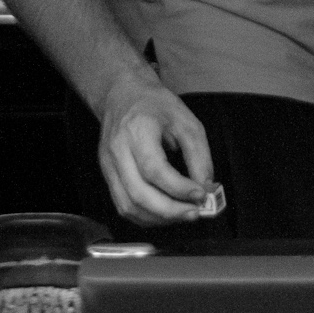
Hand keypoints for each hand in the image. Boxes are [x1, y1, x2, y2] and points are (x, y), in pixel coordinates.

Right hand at [96, 74, 215, 226]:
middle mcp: (117, 150)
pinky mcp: (107, 176)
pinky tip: (165, 213)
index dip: (179, 188)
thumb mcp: (185, 120)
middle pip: (139, 194)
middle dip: (170, 211)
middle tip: (195, 213)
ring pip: (129, 206)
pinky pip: (124, 206)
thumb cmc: (153, 104)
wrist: (122, 94)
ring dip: (159, 219)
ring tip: (183, 215)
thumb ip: (198, 154)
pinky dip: (146, 217)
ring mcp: (108, 165)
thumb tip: (205, 187)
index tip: (201, 195)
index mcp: (136, 130)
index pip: (154, 169)